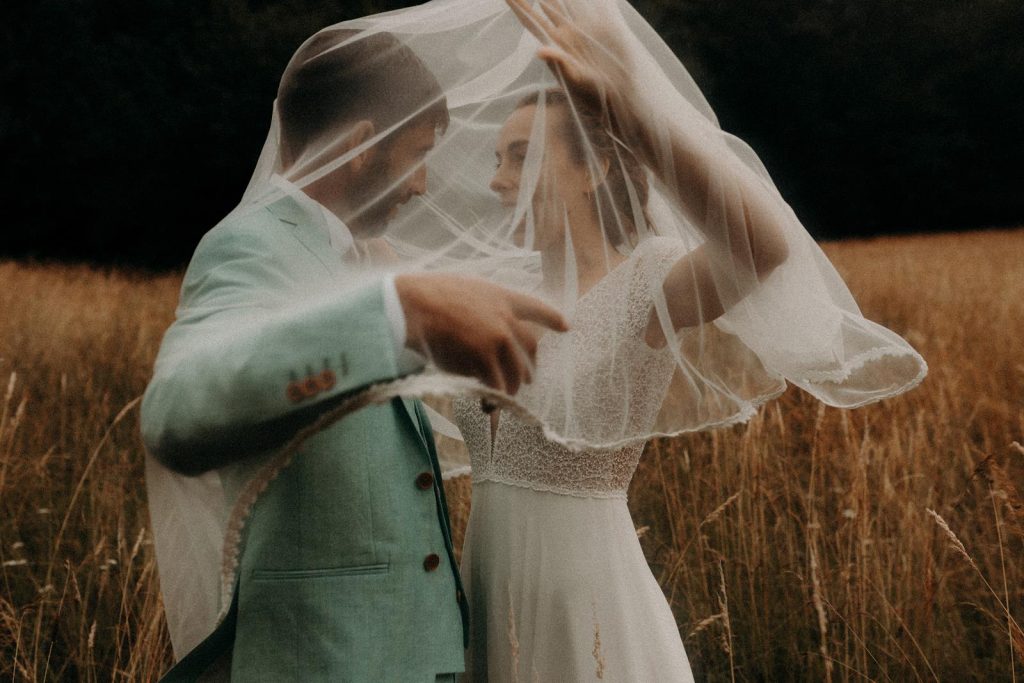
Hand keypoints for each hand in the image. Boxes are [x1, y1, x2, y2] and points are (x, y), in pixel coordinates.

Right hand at [395, 273, 568, 394]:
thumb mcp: (465, 289)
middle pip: (531, 347)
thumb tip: (487, 329)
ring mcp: (498, 339)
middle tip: (528, 379)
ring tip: (506, 398)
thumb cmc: (429, 296)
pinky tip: (488, 405)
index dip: (553, 318)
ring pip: (516, 371)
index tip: (566, 327)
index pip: (536, 307)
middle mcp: (507, 318)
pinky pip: (496, 384)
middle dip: (531, 366)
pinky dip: (494, 398)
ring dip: (512, 387)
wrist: (413, 306)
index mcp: (502, 296)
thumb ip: (483, 307)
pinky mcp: (485, 358)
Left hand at [506, 0, 638, 133]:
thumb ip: (559, 64)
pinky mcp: (598, 28)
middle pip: (545, 7)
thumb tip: (540, 51)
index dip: (519, 7)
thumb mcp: (573, 80)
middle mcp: (564, 34)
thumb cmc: (590, 93)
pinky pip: (587, 7)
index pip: (531, 21)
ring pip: (563, 5)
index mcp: (553, 44)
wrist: (614, 96)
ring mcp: (580, 30)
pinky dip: (583, 0)